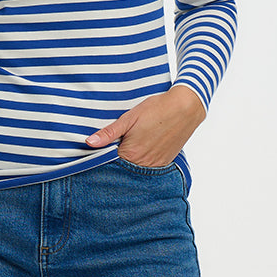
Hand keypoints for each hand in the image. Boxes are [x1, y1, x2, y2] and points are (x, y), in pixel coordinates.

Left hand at [85, 84, 206, 166]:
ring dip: (132, 160)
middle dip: (118, 159)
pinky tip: (144, 147)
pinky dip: (143, 160)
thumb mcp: (129, 118)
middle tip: (121, 143)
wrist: (186, 107)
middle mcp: (143, 164)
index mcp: (131, 154)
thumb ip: (109, 133)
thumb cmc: (157, 109)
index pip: (110, 163)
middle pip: (124, 167)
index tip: (104, 148)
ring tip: (134, 143)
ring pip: (137, 168)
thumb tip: (90, 143)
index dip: (104, 155)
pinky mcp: (165, 162)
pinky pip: (149, 167)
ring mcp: (156, 165)